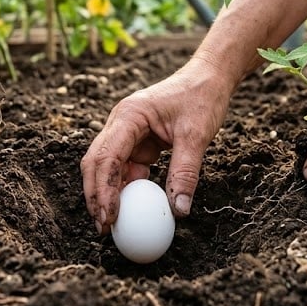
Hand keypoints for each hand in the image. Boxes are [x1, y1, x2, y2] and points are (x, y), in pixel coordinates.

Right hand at [81, 58, 232, 233]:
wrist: (209, 77)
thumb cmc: (201, 98)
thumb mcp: (196, 135)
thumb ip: (185, 172)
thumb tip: (179, 210)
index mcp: (129, 116)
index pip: (107, 157)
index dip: (104, 190)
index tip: (110, 217)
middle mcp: (120, 123)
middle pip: (96, 163)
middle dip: (96, 196)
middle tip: (104, 228)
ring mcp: (127, 132)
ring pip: (108, 167)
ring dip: (109, 194)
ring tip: (113, 224)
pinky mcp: (138, 141)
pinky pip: (126, 168)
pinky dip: (127, 188)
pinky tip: (134, 208)